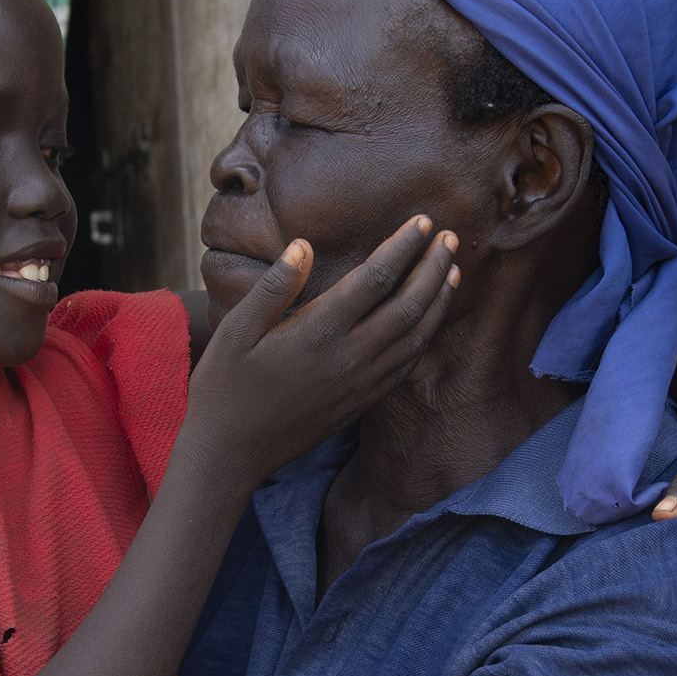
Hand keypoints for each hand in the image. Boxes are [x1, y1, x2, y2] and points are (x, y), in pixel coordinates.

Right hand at [182, 217, 455, 489]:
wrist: (230, 454)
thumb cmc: (224, 387)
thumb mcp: (235, 330)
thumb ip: (273, 287)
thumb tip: (303, 245)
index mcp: (318, 333)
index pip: (376, 278)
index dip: (403, 247)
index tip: (421, 221)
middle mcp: (348, 358)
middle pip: (409, 305)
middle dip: (433, 267)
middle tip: (450, 236)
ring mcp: (359, 385)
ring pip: (415, 337)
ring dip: (439, 301)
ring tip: (452, 270)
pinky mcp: (360, 404)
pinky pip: (405, 366)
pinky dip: (425, 337)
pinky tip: (429, 320)